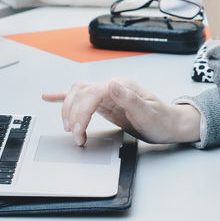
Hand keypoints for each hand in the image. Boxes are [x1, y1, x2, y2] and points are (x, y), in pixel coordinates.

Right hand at [41, 79, 200, 145]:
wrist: (170, 124)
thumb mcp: (148, 113)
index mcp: (121, 87)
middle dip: (73, 114)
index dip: (81, 113)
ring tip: (69, 129)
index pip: (91, 94)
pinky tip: (49, 97)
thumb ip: (130, 98)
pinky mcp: (104, 103)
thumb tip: (112, 84)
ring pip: (77, 94)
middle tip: (75, 136)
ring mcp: (107, 94)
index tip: (79, 132)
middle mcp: (112, 87)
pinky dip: (63, 97)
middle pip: (80, 93)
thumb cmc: (162, 120)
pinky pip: (81, 97)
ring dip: (68, 110)